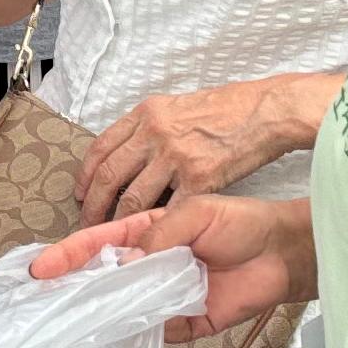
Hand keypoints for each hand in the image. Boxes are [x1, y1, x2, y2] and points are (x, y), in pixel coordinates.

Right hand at [34, 192, 311, 332]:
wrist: (285, 255)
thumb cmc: (242, 223)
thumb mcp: (196, 213)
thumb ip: (158, 237)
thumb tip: (124, 265)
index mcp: (146, 234)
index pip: (99, 243)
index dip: (68, 253)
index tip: (41, 268)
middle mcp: (150, 266)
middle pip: (105, 279)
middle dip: (75, 288)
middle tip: (45, 300)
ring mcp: (166, 296)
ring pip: (126, 308)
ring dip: (106, 313)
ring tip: (76, 321)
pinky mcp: (187, 324)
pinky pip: (158, 331)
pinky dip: (144, 333)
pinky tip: (125, 336)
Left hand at [74, 75, 332, 220]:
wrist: (266, 111)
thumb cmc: (228, 109)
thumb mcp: (179, 107)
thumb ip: (151, 128)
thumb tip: (128, 154)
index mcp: (146, 114)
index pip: (101, 148)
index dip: (86, 176)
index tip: (80, 194)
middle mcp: (154, 133)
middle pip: (108, 176)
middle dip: (93, 205)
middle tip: (87, 225)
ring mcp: (175, 157)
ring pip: (132, 198)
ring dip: (119, 222)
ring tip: (114, 238)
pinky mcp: (199, 179)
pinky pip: (169, 210)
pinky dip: (158, 227)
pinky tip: (153, 240)